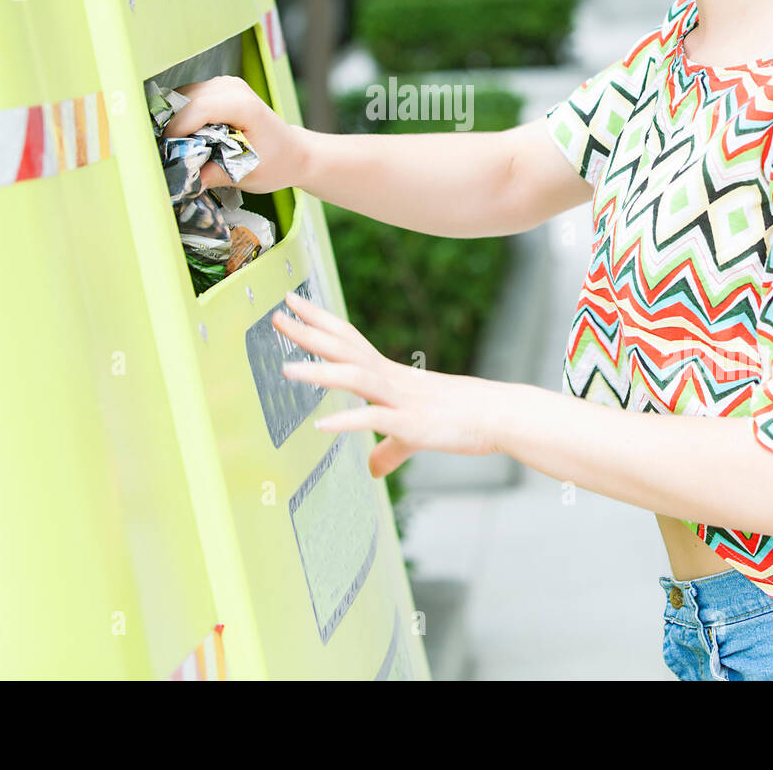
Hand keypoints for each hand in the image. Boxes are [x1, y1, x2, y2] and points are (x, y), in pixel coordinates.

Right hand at [164, 75, 305, 194]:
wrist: (293, 152)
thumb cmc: (276, 162)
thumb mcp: (247, 174)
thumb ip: (216, 175)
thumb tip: (186, 179)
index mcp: (243, 106)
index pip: (198, 109)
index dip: (177, 128)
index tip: (166, 150)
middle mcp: (232, 88)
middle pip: (186, 100)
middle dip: (172, 125)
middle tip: (168, 152)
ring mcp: (224, 84)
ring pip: (183, 96)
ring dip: (175, 119)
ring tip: (178, 145)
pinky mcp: (218, 88)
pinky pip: (189, 97)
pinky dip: (183, 115)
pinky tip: (187, 135)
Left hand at [274, 291, 499, 479]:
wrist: (495, 415)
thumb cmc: (458, 417)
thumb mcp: (412, 434)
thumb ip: (388, 448)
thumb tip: (372, 469)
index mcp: (387, 373)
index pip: (347, 338)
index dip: (319, 320)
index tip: (293, 302)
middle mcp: (389, 379)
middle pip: (343, 348)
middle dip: (308, 331)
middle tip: (277, 314)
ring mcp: (399, 399)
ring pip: (354, 377)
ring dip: (320, 372)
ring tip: (286, 369)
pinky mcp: (410, 423)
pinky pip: (373, 420)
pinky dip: (346, 420)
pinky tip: (321, 425)